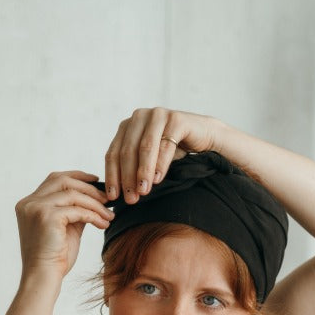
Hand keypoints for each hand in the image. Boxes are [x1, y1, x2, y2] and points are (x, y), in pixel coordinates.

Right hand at [15, 171, 111, 279]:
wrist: (44, 277)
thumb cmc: (54, 258)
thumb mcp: (66, 227)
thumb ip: (75, 210)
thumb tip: (95, 196)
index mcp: (29, 204)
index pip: (55, 179)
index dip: (77, 176)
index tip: (96, 181)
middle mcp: (29, 203)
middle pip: (63, 180)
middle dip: (89, 187)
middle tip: (108, 198)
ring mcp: (36, 208)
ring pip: (73, 194)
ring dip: (95, 203)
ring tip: (108, 215)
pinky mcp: (47, 217)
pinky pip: (77, 209)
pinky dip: (93, 215)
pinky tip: (103, 224)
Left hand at [105, 108, 220, 203]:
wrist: (202, 136)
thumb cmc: (171, 150)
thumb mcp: (147, 159)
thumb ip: (131, 169)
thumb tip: (114, 195)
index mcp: (127, 126)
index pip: (113, 153)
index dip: (112, 176)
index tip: (113, 197)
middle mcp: (139, 117)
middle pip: (127, 151)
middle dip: (127, 178)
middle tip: (131, 199)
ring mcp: (158, 115)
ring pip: (145, 148)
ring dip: (143, 172)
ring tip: (143, 192)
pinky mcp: (177, 119)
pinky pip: (166, 145)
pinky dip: (161, 164)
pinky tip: (158, 179)